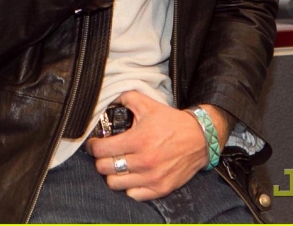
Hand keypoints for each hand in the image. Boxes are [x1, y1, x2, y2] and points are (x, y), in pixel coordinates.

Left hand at [86, 91, 209, 200]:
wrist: (199, 138)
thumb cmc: (172, 121)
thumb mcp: (148, 104)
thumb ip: (126, 98)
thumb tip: (110, 99)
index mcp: (138, 140)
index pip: (102, 150)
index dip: (93, 146)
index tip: (94, 144)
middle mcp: (143, 161)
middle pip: (105, 169)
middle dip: (100, 160)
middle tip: (104, 154)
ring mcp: (151, 178)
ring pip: (115, 184)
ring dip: (112, 175)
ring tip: (116, 165)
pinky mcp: (160, 189)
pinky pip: (133, 195)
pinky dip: (128, 186)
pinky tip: (130, 175)